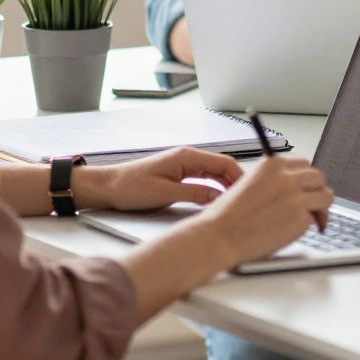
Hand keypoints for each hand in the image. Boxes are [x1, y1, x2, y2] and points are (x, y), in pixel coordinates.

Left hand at [80, 148, 242, 213]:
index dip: (240, 177)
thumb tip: (218, 197)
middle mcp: (188, 158)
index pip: (224, 162)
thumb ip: (194, 194)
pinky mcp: (180, 175)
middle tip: (247, 200)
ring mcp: (185, 166)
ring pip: (216, 174)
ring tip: (237, 202)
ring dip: (227, 186)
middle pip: (223, 167)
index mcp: (187, 157)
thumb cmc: (130, 187)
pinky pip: (205, 179)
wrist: (108, 187)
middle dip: (237, 182)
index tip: (250, 191)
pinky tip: (219, 200)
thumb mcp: (164, 193)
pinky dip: (216, 188)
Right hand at [198, 155, 332, 265]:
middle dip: (316, 190)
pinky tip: (292, 231)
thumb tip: (294, 185)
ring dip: (320, 207)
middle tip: (312, 203)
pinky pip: (314, 220)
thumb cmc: (226, 216)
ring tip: (312, 217)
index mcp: (273, 165)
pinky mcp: (301, 219)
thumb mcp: (248, 183)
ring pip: (326, 196)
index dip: (304, 178)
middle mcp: (287, 178)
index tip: (304, 187)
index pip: (303, 164)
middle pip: (318, 178)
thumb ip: (273, 180)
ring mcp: (296, 198)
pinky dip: (307, 226)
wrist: (218, 237)